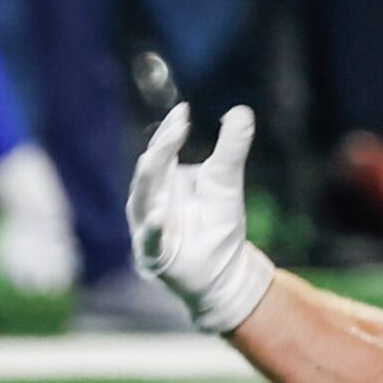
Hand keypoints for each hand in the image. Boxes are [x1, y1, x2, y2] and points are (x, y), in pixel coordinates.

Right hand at [127, 105, 275, 335]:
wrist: (223, 272)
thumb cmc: (219, 223)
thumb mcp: (227, 183)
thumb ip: (232, 149)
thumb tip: (240, 110)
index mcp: (164, 182)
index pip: (162, 151)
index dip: (170, 131)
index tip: (184, 110)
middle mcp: (150, 201)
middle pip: (150, 171)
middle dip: (162, 147)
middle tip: (178, 125)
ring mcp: (147, 228)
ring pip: (142, 202)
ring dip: (149, 182)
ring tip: (156, 156)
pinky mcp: (155, 255)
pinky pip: (149, 241)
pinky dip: (151, 229)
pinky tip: (157, 217)